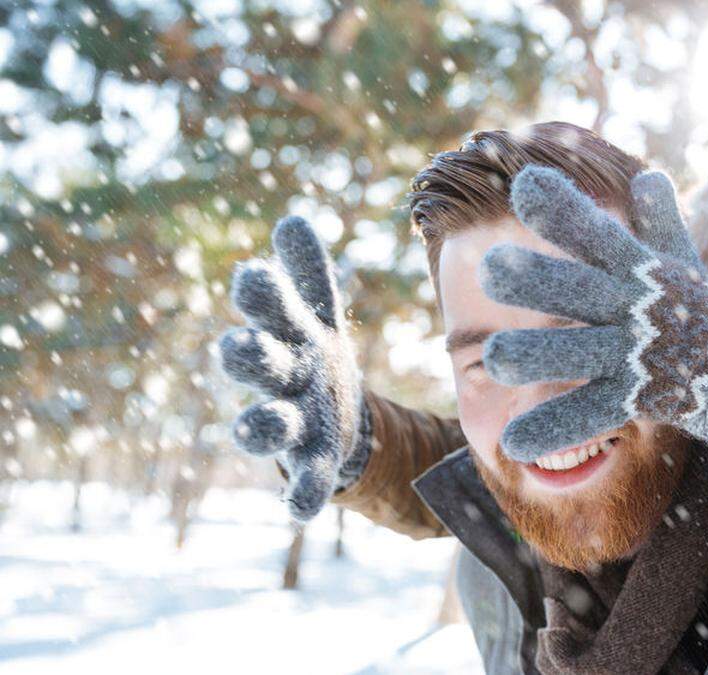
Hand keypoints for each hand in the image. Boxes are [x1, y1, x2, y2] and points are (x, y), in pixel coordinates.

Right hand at [219, 216, 370, 520]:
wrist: (334, 415)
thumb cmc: (313, 356)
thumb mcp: (318, 313)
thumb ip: (308, 273)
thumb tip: (292, 218)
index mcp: (284, 336)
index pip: (264, 312)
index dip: (258, 298)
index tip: (254, 276)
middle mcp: (279, 380)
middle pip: (255, 366)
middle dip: (247, 356)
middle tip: (241, 345)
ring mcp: (293, 423)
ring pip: (268, 425)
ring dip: (263, 426)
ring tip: (264, 424)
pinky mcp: (315, 462)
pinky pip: (305, 480)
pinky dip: (301, 494)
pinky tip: (300, 510)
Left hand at [480, 166, 707, 468]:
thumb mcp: (685, 263)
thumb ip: (660, 222)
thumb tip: (650, 176)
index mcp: (639, 270)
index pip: (596, 233)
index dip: (563, 209)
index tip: (525, 184)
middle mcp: (635, 308)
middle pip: (580, 290)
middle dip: (538, 280)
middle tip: (492, 268)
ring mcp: (638, 353)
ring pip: (579, 353)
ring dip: (537, 356)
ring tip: (492, 358)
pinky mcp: (642, 398)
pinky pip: (592, 413)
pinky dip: (553, 429)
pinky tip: (512, 443)